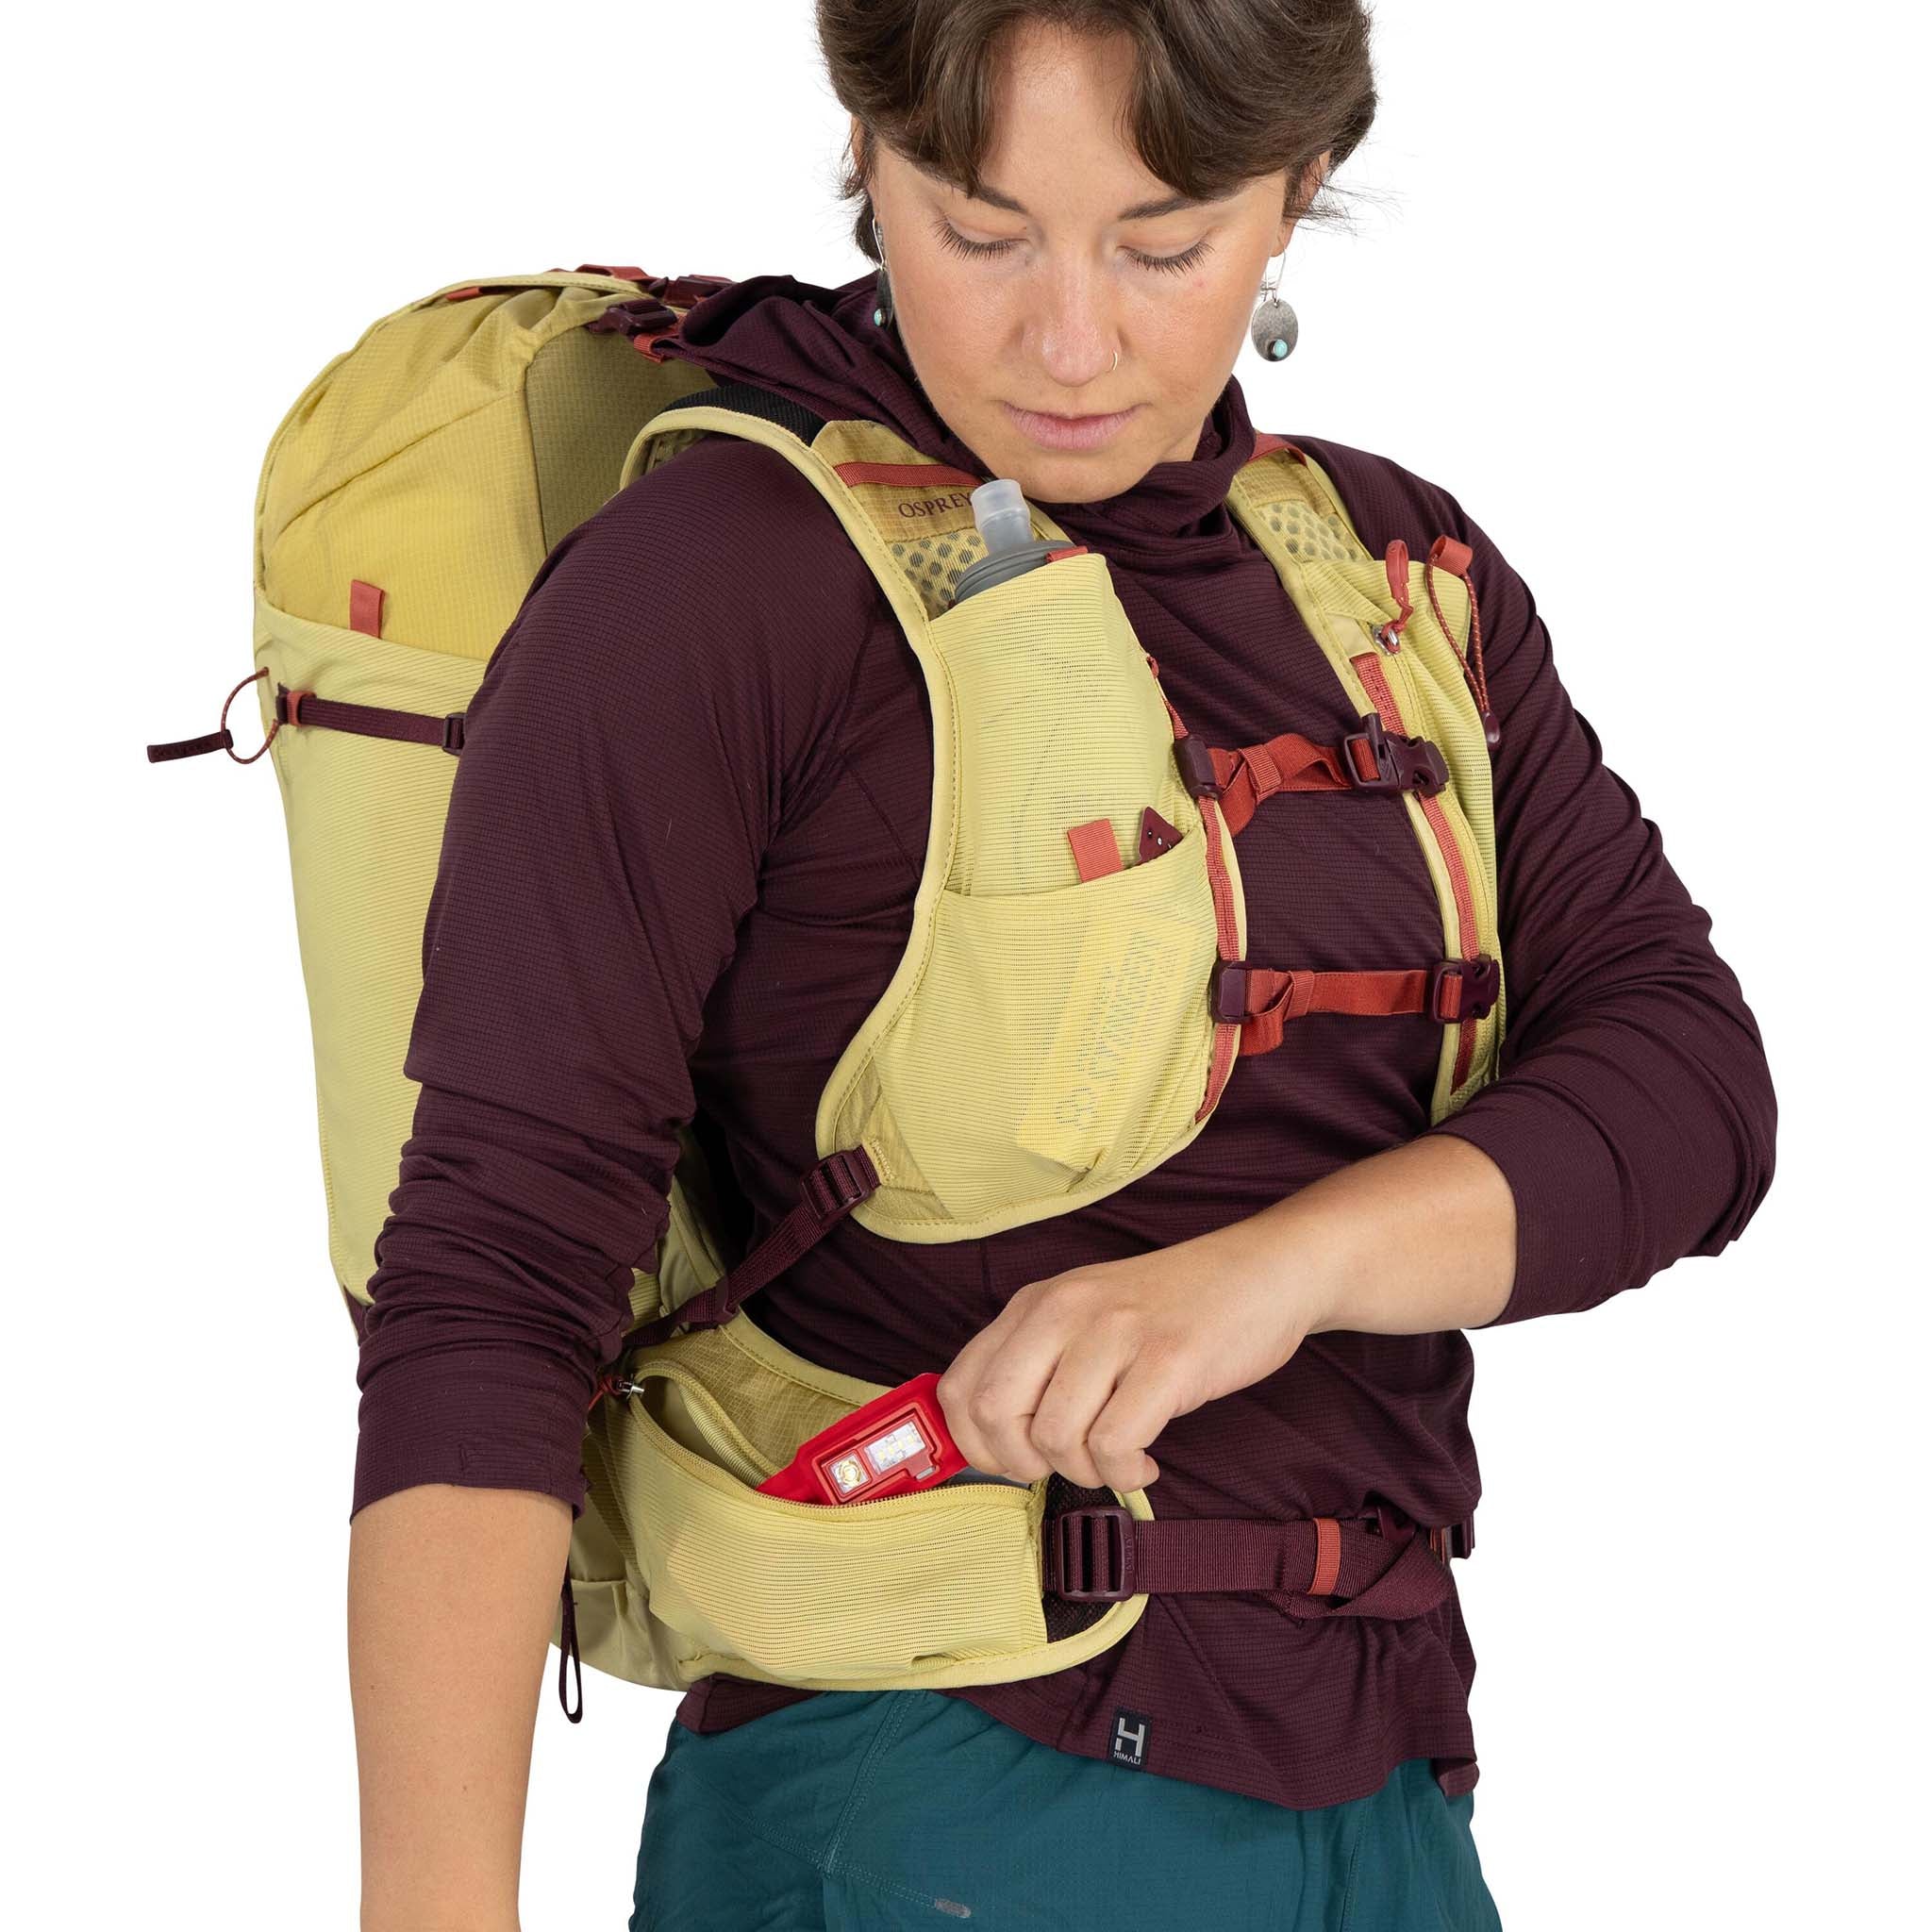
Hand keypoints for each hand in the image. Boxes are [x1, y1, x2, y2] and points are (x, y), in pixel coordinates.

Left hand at [934, 1216, 1323, 1493]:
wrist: (1262, 1272)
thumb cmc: (1171, 1311)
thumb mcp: (1086, 1318)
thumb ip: (1037, 1364)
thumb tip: (988, 1443)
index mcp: (1036, 1303)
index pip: (960, 1387)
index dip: (973, 1445)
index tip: (1014, 1462)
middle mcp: (1065, 1310)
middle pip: (995, 1413)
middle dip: (1021, 1463)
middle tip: (1063, 1467)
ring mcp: (1116, 1332)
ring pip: (1055, 1437)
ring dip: (1085, 1473)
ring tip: (1118, 1460)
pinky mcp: (1168, 1359)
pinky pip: (1115, 1444)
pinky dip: (1126, 1473)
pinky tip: (1146, 1462)